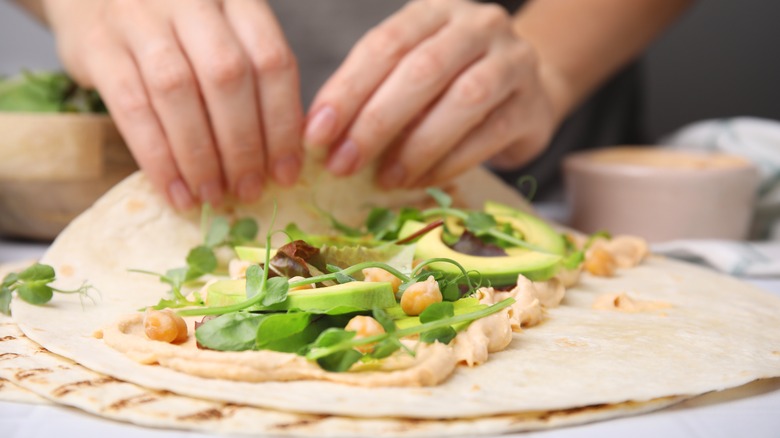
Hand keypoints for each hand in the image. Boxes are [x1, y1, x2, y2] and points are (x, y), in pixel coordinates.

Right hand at [44, 0, 303, 208]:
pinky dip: (158, 158)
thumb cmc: (174, 29)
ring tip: (211, 196)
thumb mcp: (220, 35)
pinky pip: (132, 108)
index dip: (283, 123)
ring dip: (200, 156)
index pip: (271, 60)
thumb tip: (283, 155)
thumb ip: (252, 79)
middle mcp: (191, 0)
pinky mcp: (98, 46)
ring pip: (178, 92)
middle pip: (227, 76)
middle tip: (248, 190)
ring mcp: (140, 18)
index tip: (286, 172)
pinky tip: (175, 191)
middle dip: (243, 144)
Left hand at [304, 0, 557, 188]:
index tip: (316, 134)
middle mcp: (477, 26)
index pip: (385, 44)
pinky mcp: (533, 105)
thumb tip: (323, 139)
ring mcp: (513, 61)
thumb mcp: (410, 74)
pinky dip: (451, 161)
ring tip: (384, 179)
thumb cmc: (452, 85)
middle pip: (422, 69)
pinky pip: (490, 133)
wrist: (528, 89)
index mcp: (435, 11)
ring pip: (463, 99)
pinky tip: (421, 180)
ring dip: (416, 145)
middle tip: (343, 164)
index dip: (347, 90)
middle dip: (376, 121)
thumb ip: (373, 95)